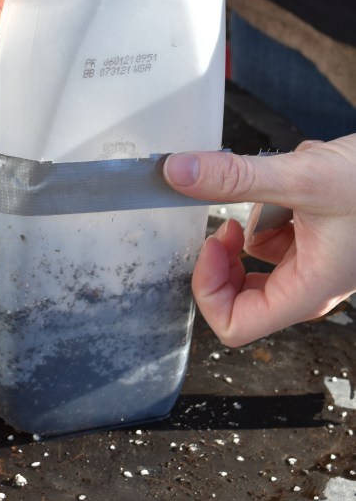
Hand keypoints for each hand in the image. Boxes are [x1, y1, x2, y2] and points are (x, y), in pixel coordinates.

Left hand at [163, 136, 355, 345]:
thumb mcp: (303, 178)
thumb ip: (237, 179)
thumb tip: (180, 174)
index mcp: (307, 290)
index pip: (234, 326)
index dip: (209, 288)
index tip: (211, 244)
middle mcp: (310, 283)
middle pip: (241, 297)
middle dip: (225, 258)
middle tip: (225, 224)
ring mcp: (316, 261)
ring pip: (258, 256)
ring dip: (256, 219)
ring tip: (281, 189)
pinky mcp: (320, 237)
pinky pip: (278, 229)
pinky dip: (276, 203)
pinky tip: (296, 180)